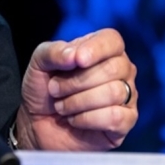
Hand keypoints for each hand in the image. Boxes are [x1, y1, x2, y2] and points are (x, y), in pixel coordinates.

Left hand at [14, 28, 137, 150]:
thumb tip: (74, 55)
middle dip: (77, 81)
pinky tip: (74, 119)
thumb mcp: (39, 63)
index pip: (112, 40)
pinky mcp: (126, 122)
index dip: (96, 49)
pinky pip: (116, 117)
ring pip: (114, 93)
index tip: (77, 60)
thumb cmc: (43, 89)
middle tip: (55, 89)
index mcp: (101, 50)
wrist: (38, 124)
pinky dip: (87, 119)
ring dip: (78, 102)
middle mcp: (120, 70)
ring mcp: (126, 96)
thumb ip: (53, 52)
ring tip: (61, 106)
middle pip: (113, 68)